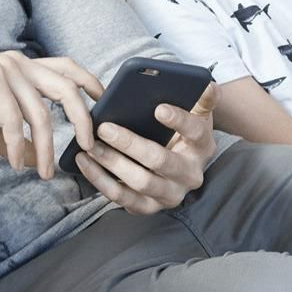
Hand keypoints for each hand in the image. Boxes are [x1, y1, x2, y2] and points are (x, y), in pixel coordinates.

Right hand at [0, 52, 102, 178]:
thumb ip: (15, 138)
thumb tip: (34, 158)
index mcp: (23, 67)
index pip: (67, 69)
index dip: (90, 84)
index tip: (104, 106)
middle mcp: (19, 63)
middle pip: (66, 88)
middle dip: (83, 118)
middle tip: (89, 147)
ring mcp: (5, 70)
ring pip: (41, 112)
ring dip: (46, 147)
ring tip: (45, 172)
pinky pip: (14, 119)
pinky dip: (19, 145)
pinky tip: (18, 163)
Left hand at [75, 83, 218, 214]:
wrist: (175, 163)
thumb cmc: (179, 132)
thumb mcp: (195, 113)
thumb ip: (202, 98)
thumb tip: (206, 84)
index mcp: (203, 146)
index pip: (196, 132)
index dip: (179, 121)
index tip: (159, 108)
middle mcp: (191, 175)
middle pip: (161, 160)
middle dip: (130, 143)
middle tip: (104, 128)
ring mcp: (170, 195)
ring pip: (139, 182)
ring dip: (111, 163)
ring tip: (90, 145)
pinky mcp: (149, 207)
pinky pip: (122, 198)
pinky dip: (100, 181)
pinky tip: (85, 162)